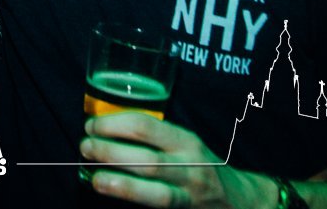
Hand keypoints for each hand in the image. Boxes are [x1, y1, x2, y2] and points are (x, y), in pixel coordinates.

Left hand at [80, 113, 274, 207]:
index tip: (92, 126)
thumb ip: (154, 139)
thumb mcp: (184, 145)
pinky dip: (135, 206)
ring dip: (121, 185)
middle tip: (85, 147)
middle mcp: (191, 168)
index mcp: (186, 142)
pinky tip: (115, 201)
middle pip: (147, 161)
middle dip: (111, 153)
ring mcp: (190, 197)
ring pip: (155, 193)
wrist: (240, 201)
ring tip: (95, 179)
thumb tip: (105, 133)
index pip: (146, 128)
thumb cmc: (202, 167)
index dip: (114, 126)